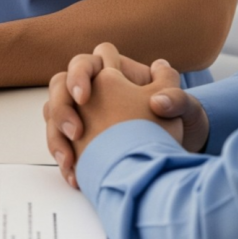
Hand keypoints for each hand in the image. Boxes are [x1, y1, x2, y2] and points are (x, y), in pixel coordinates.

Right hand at [44, 43, 207, 186]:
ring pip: (53, 116)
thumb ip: (176, 99)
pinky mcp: (77, 139)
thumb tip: (159, 101)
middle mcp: (92, 91)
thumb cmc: (176, 122)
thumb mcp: (184, 108)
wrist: (169, 153)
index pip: (85, 63)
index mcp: (112, 72)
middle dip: (62, 110)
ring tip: (69, 162)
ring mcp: (80, 114)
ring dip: (56, 139)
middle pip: (59, 88)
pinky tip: (73, 174)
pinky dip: (63, 159)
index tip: (85, 99)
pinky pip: (58, 143)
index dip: (79, 76)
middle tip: (75, 133)